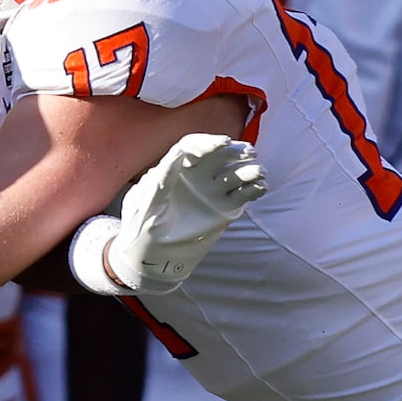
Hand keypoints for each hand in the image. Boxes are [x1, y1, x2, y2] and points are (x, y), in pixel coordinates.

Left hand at [77, 135, 267, 294]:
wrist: (151, 257)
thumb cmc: (141, 228)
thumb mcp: (146, 205)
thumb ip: (161, 181)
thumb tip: (179, 154)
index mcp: (175, 169)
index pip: (194, 148)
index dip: (209, 142)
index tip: (224, 143)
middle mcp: (197, 176)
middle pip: (218, 156)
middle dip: (234, 152)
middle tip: (248, 153)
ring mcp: (212, 192)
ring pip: (234, 175)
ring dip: (248, 170)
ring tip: (259, 172)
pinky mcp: (224, 210)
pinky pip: (242, 196)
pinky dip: (253, 190)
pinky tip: (260, 188)